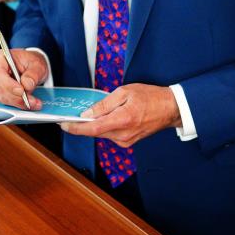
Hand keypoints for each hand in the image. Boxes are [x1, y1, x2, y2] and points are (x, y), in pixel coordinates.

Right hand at [0, 48, 48, 109]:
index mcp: (1, 57)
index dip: (8, 84)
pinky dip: (17, 104)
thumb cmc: (31, 62)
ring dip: (18, 102)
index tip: (21, 91)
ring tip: (34, 103)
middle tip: (32, 101)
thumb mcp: (37, 65)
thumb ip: (33, 74)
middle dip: (16, 97)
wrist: (31, 67)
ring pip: (1, 97)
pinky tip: (28, 104)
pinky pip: (4, 101)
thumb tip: (27, 85)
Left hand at [60, 84, 181, 147]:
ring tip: (93, 112)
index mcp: (122, 120)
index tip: (63, 124)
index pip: (92, 129)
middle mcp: (123, 135)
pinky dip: (105, 126)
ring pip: (102, 133)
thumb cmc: (151, 97)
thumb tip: (88, 114)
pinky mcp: (128, 142)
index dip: (75, 128)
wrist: (170, 109)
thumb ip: (104, 104)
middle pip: (95, 132)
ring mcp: (126, 140)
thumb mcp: (126, 92)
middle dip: (82, 124)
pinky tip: (108, 117)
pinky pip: (111, 134)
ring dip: (95, 124)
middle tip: (73, 115)